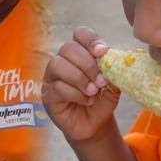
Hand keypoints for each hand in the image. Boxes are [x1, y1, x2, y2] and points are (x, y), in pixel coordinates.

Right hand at [42, 27, 120, 143]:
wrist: (94, 125)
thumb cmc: (101, 101)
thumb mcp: (113, 85)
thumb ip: (113, 72)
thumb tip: (112, 62)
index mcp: (81, 53)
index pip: (80, 34)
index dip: (90, 40)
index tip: (102, 52)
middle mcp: (64, 60)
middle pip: (68, 48)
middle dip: (88, 64)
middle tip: (101, 81)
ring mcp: (52, 76)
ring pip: (59, 65)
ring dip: (80, 79)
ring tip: (93, 92)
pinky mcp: (47, 93)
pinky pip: (58, 87)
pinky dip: (76, 94)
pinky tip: (86, 101)